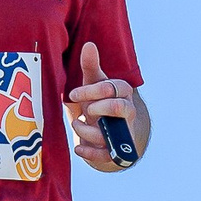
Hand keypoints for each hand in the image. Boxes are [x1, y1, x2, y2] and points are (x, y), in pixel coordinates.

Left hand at [65, 41, 140, 170]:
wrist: (107, 132)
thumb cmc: (98, 102)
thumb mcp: (94, 84)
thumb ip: (91, 66)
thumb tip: (89, 45)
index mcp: (122, 93)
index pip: (111, 88)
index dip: (90, 91)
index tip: (73, 94)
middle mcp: (127, 112)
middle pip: (118, 108)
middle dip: (97, 108)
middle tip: (84, 110)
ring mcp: (122, 132)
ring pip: (110, 133)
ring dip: (87, 131)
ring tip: (77, 125)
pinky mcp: (116, 152)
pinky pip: (106, 155)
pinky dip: (90, 153)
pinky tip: (78, 148)